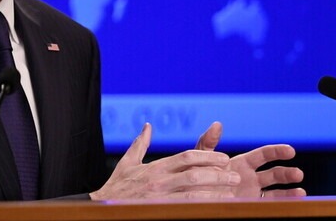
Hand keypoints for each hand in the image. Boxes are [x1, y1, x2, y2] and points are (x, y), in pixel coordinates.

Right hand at [89, 123, 240, 199]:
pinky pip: (186, 208)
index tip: (224, 158)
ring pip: (194, 193)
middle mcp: (159, 181)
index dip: (208, 157)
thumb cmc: (116, 186)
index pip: (186, 157)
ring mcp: (160, 198)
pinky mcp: (159, 210)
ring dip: (215, 192)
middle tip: (235, 175)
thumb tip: (148, 126)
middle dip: (217, 174)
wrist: (101, 207)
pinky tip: (216, 207)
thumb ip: (140, 144)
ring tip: (232, 192)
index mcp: (155, 167)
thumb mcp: (127, 162)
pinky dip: (203, 206)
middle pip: (194, 174)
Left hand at [195, 121, 305, 197]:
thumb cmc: (195, 176)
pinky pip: (270, 203)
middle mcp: (250, 177)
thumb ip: (208, 142)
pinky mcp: (251, 204)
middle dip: (287, 173)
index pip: (263, 155)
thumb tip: (217, 124)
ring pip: (276, 190)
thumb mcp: (200, 158)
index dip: (277, 152)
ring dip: (289, 190)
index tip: (290, 150)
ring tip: (301, 191)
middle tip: (298, 174)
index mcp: (241, 162)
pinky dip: (283, 201)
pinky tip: (295, 200)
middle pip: (274, 173)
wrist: (191, 196)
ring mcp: (252, 192)